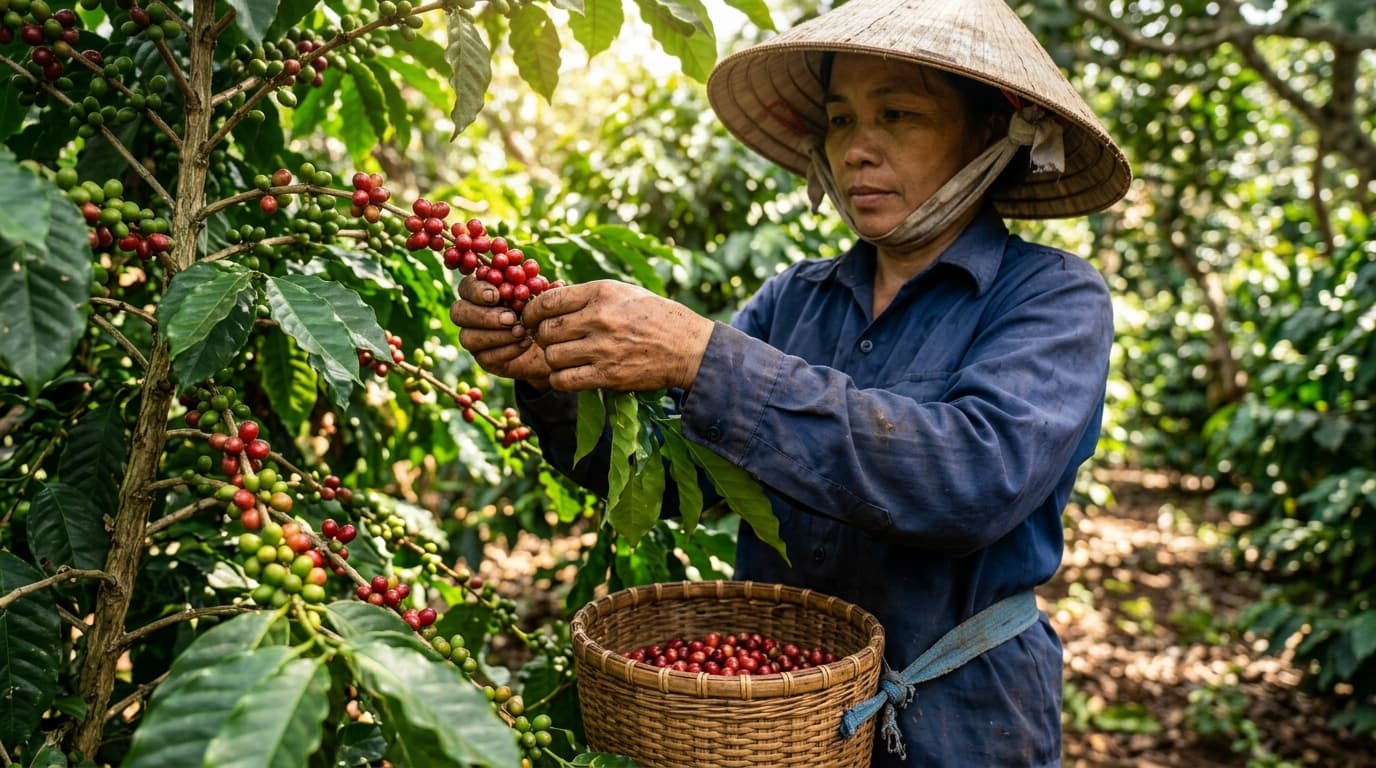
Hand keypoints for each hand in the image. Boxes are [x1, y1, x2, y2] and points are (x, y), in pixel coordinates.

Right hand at [449, 276, 551, 388]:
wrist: (551, 346)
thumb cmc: (544, 313)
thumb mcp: (546, 299)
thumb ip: (546, 290)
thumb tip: (557, 284)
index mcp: (482, 292)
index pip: (466, 286)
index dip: (477, 290)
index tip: (496, 295)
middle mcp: (472, 314)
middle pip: (458, 312)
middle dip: (483, 315)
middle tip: (511, 318)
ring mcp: (475, 338)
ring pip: (468, 337)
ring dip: (496, 335)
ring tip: (522, 332)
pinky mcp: (484, 359)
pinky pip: (485, 356)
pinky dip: (506, 349)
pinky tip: (525, 344)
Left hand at [521, 280, 714, 391]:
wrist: (689, 347)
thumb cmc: (657, 317)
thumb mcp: (624, 293)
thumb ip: (589, 297)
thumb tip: (550, 302)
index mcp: (602, 292)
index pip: (548, 301)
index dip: (531, 312)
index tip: (530, 319)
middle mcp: (600, 318)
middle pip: (546, 330)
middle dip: (542, 337)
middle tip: (549, 341)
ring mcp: (603, 348)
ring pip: (552, 356)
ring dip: (552, 359)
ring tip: (564, 358)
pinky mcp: (608, 376)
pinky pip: (564, 380)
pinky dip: (560, 379)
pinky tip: (568, 375)